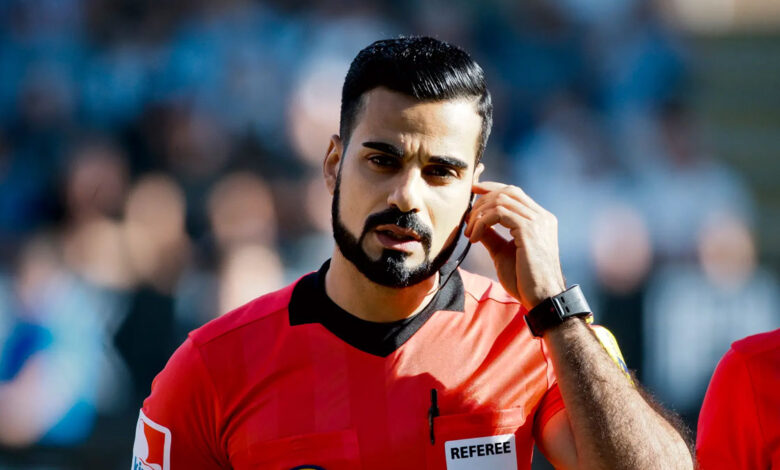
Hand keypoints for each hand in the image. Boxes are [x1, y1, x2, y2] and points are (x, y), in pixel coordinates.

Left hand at [464, 181, 565, 308]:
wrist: (541, 298)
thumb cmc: (524, 280)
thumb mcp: (502, 253)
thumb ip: (491, 236)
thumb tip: (476, 224)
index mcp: (540, 220)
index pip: (514, 192)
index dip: (491, 188)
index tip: (472, 191)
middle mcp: (542, 216)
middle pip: (507, 191)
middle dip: (482, 201)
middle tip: (467, 220)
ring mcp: (538, 221)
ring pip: (501, 200)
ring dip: (479, 214)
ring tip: (469, 233)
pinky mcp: (529, 230)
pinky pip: (499, 213)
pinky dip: (482, 222)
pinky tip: (474, 238)